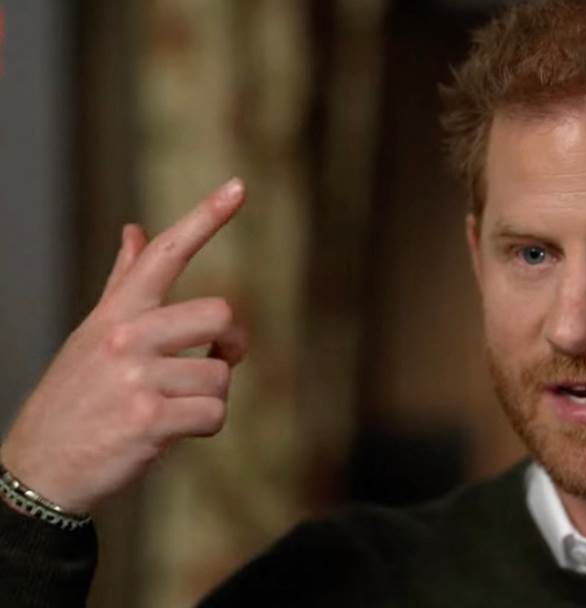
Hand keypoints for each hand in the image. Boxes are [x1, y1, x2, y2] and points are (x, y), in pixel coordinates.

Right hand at [0, 179, 247, 513]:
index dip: (205, 218)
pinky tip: (173, 431)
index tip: (238, 187)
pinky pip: (214, 413)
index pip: (164, 254)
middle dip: (229, 344)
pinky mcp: (148, 419)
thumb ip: (122, 284)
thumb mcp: (92, 335)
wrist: (40, 468)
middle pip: (219, 314)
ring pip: (221, 375)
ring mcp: (135, 377)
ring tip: (173, 407)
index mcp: (116, 313)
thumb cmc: (76, 398)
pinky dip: (205, 427)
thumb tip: (134, 229)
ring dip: (209, 397)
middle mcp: (124, 336)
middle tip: (217, 361)